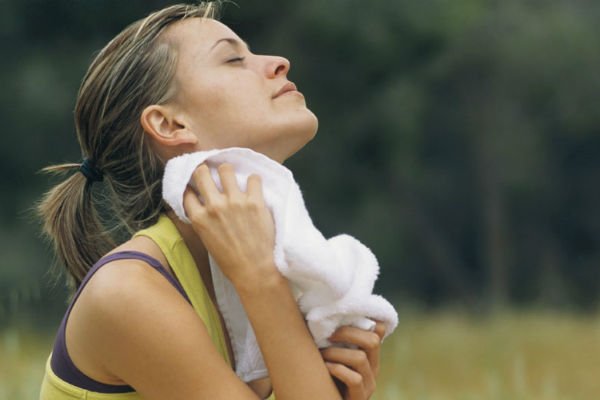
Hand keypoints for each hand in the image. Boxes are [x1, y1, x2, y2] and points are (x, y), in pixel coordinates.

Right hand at [183, 163, 276, 285]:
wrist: (254, 270)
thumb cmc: (230, 259)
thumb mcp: (206, 238)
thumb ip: (202, 219)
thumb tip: (201, 202)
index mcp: (199, 218)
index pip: (187, 190)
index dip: (192, 186)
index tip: (197, 185)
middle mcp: (214, 207)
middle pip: (202, 172)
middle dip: (206, 170)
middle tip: (213, 174)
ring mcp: (235, 202)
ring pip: (226, 169)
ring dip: (229, 173)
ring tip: (234, 180)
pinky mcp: (255, 202)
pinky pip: (254, 178)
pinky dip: (254, 182)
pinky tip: (254, 189)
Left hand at [320, 321, 385, 399]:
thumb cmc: (328, 377)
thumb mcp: (335, 356)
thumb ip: (337, 341)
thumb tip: (329, 315)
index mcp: (370, 355)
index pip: (377, 332)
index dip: (366, 321)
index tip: (344, 317)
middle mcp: (373, 368)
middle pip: (372, 341)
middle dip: (348, 333)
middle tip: (328, 336)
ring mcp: (369, 384)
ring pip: (360, 358)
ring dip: (336, 353)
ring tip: (321, 355)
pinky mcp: (360, 397)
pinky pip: (354, 379)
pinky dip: (338, 370)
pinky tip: (325, 368)